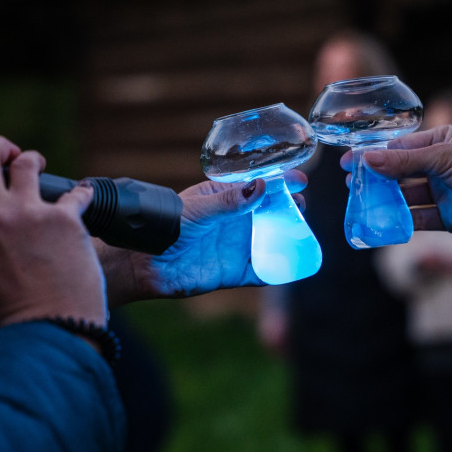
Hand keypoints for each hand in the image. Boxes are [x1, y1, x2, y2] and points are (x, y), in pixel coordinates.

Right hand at [0, 137, 106, 326]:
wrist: (52, 324)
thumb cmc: (15, 299)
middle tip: (10, 154)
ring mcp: (28, 213)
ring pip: (27, 161)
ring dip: (33, 160)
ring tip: (41, 169)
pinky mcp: (64, 218)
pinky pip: (76, 192)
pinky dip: (82, 194)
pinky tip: (83, 199)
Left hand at [96, 171, 308, 303]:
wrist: (147, 263)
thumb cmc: (167, 226)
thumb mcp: (198, 208)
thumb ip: (229, 201)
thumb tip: (260, 186)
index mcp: (225, 198)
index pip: (259, 186)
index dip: (281, 181)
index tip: (300, 179)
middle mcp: (235, 222)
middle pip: (271, 213)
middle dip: (290, 209)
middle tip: (302, 207)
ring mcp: (237, 247)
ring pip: (272, 241)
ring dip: (288, 238)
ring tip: (304, 234)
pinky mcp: (235, 272)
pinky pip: (262, 272)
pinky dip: (278, 271)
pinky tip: (295, 268)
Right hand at [340, 126, 451, 238]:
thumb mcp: (444, 157)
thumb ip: (405, 161)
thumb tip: (368, 159)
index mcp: (441, 142)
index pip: (400, 147)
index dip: (374, 155)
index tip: (350, 161)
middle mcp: (440, 166)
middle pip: (400, 172)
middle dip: (376, 178)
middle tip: (352, 183)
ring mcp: (442, 193)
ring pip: (405, 196)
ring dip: (385, 199)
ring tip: (362, 202)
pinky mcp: (445, 218)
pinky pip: (417, 218)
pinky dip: (400, 221)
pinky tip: (382, 222)